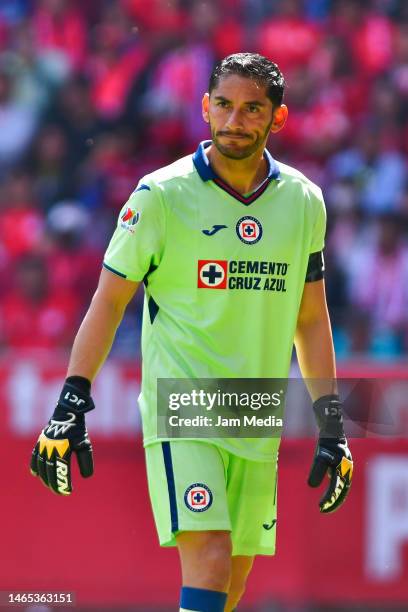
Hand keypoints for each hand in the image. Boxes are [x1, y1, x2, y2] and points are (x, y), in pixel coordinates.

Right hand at [30, 380, 94, 494]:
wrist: (68, 411)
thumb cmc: (78, 429)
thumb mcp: (85, 444)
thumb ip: (86, 461)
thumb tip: (86, 477)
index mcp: (62, 449)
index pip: (61, 471)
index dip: (64, 483)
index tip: (68, 492)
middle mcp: (50, 448)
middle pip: (50, 471)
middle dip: (54, 484)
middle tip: (60, 492)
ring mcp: (43, 445)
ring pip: (41, 466)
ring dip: (45, 478)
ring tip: (51, 486)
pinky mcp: (40, 441)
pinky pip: (34, 456)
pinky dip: (35, 466)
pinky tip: (36, 474)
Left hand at [308, 438, 352, 512]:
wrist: (333, 431)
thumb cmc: (327, 443)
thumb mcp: (320, 456)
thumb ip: (317, 469)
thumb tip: (311, 486)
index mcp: (344, 470)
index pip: (336, 488)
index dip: (329, 499)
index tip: (320, 507)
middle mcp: (347, 470)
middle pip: (342, 490)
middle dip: (334, 501)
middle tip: (323, 510)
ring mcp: (345, 468)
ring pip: (342, 486)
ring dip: (335, 497)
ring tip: (326, 506)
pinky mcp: (341, 465)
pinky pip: (340, 480)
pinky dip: (335, 489)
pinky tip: (329, 494)